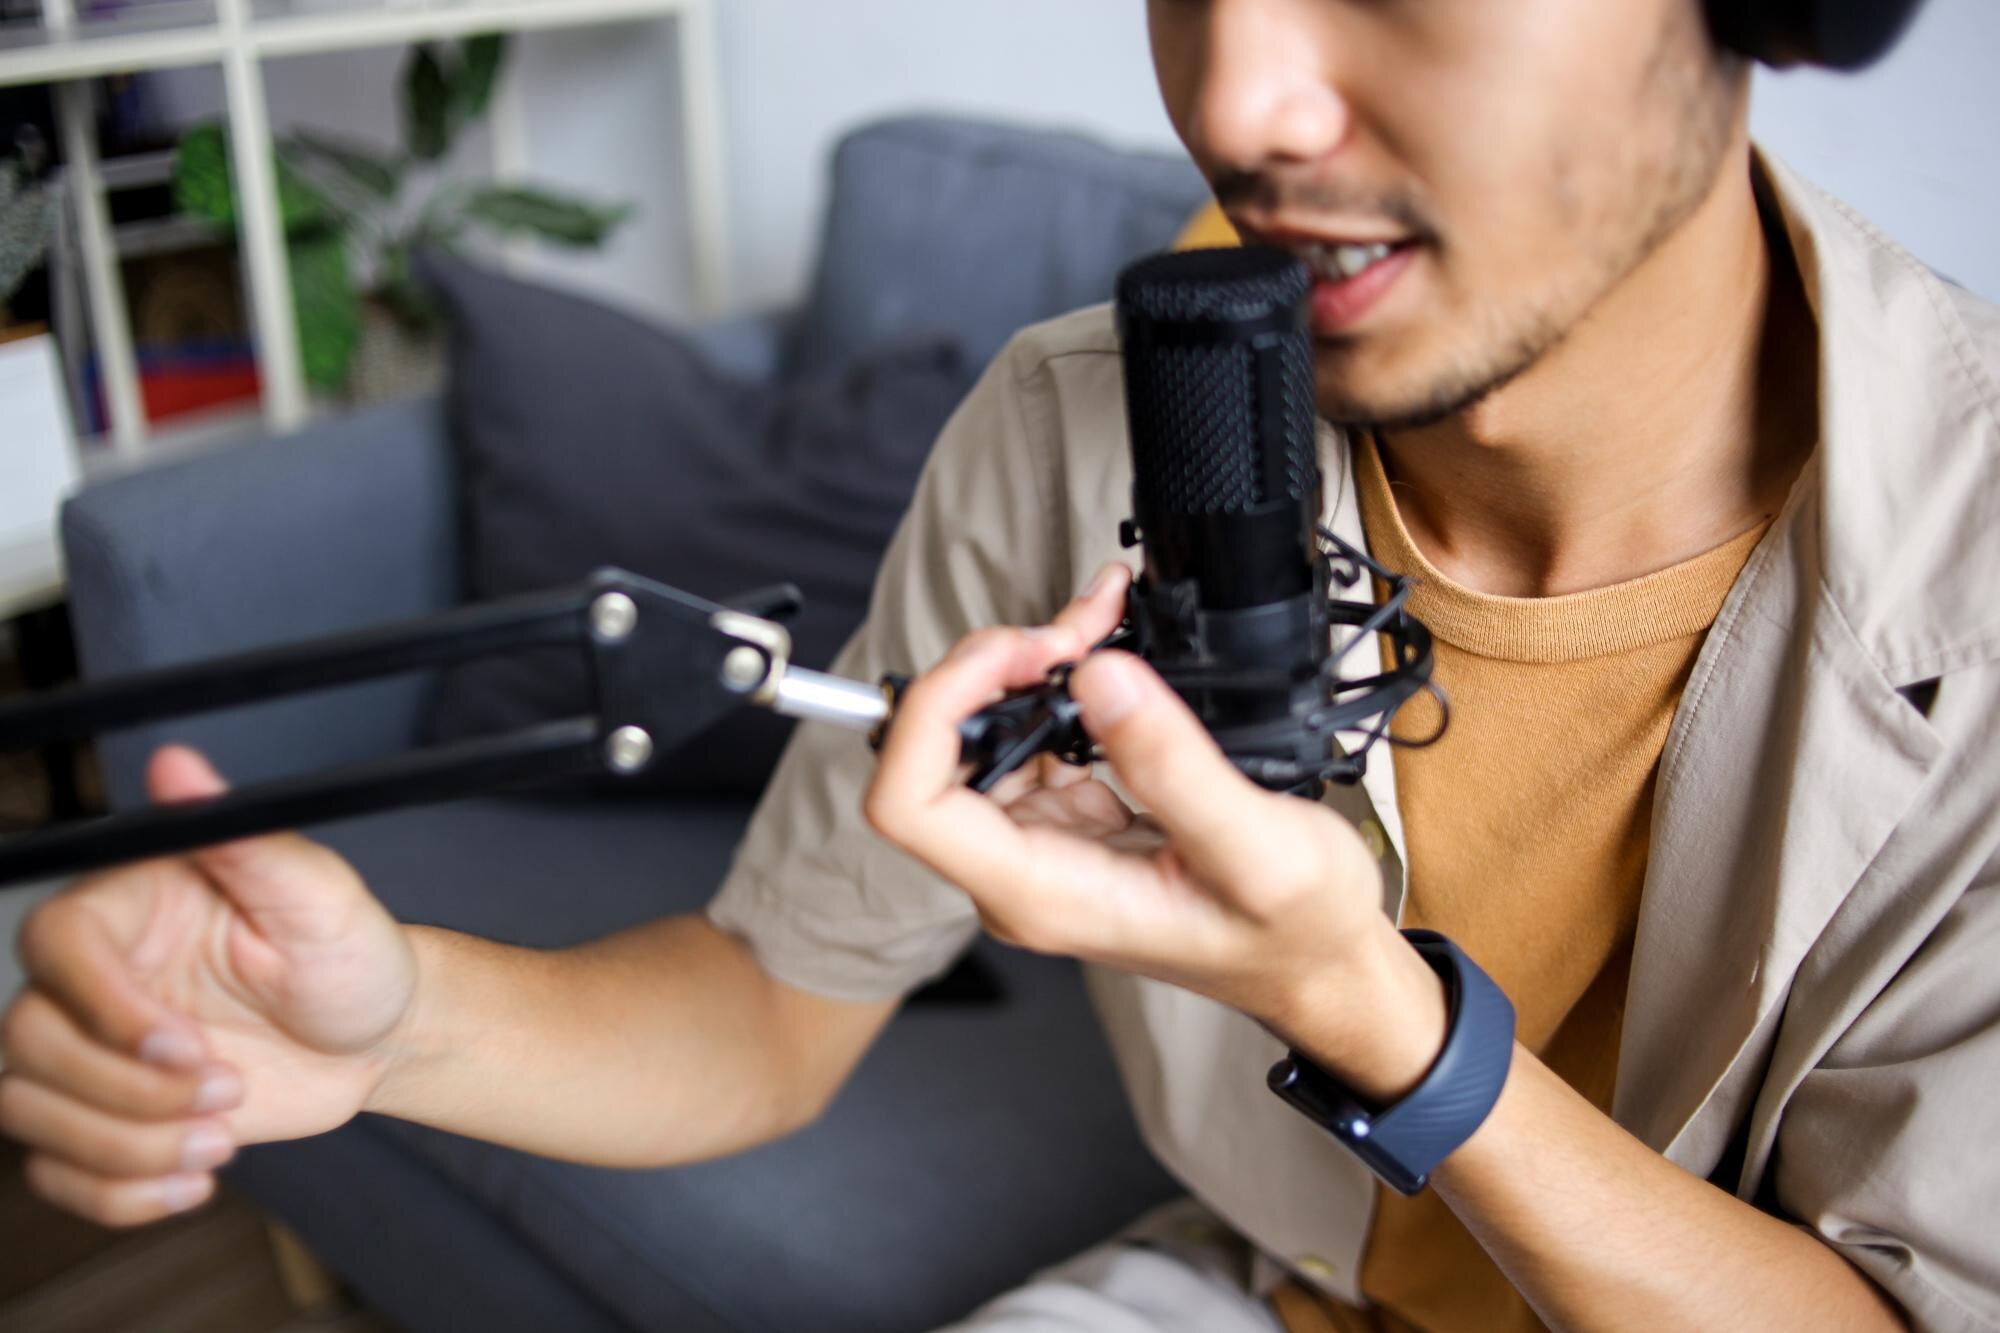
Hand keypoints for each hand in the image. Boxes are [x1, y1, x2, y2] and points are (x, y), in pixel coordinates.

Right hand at [1, 746, 415, 1225]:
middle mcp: (95, 979)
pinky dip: (118, 1193)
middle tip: (229, 1090)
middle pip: (29, 1044)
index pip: (56, 949)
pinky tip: (193, 1182)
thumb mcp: (314, 893)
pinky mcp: (107, 1116)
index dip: (109, 1008)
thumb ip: (241, 835)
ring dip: (126, 1146)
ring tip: (222, 1138)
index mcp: (128, 908)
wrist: (378, 1034)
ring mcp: (95, 1052)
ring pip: (31, 1113)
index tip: (186, 1043)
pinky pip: (57, 1172)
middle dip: (128, 1090)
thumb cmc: (350, 951)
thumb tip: (179, 764)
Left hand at [865, 565, 1446, 1098]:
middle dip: (991, 669)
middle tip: (1077, 629)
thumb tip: (1097, 678)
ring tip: (1096, 623)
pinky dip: (1057, 682)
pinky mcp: (1066, 820)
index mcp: (1042, 895)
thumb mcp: (1262, 850)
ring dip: (1024, 666)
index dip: (935, 709)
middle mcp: (1020, 873)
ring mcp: (1038, 845)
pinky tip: (1104, 651)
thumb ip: (1174, 766)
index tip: (1017, 654)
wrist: (1317, 965)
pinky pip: (1028, 735)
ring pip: (977, 733)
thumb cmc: (1294, 932)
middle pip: (932, 754)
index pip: (908, 803)